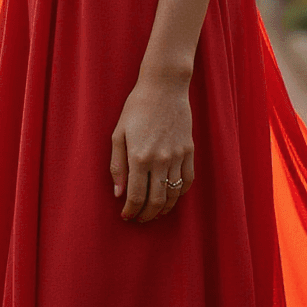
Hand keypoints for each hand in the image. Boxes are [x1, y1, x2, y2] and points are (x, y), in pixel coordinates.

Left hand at [110, 74, 193, 223]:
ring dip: (164, 209)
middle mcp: (160, 160)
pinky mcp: (189, 151)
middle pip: (156, 200)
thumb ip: (117, 166)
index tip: (126, 215)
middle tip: (139, 218)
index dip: (131, 211)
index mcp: (139, 156)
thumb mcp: (118, 134)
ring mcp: (177, 156)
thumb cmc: (137, 108)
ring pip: (173, 194)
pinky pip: (188, 181)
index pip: (136, 196)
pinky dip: (180, 194)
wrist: (165, 87)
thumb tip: (118, 193)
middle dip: (147, 215)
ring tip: (155, 213)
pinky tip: (172, 197)